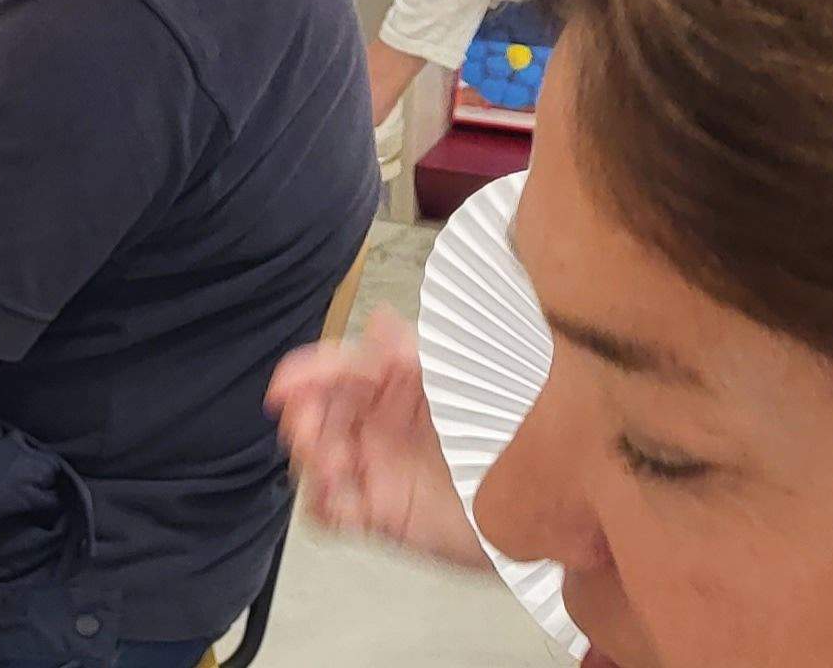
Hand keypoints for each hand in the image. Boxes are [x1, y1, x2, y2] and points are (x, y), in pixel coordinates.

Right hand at [268, 311, 487, 565]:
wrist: (547, 494)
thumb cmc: (512, 428)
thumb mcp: (460, 378)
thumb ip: (414, 353)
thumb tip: (379, 320)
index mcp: (394, 386)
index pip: (335, 373)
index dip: (306, 375)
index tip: (285, 386)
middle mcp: (381, 426)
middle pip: (316, 417)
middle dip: (302, 421)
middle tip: (308, 429)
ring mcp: (379, 469)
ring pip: (316, 462)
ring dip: (311, 464)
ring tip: (335, 467)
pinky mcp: (383, 513)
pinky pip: (333, 510)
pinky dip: (325, 507)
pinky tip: (341, 502)